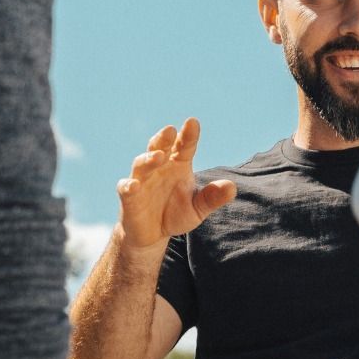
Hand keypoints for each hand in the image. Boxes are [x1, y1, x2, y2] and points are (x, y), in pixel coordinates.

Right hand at [116, 118, 235, 250]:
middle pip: (160, 147)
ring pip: (142, 164)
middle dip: (163, 138)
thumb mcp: (198, 208)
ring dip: (149, 158)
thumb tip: (232, 187)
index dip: (188, 135)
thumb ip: (212, 197)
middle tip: (170, 129)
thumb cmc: (176, 214)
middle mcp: (159, 168)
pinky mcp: (130, 197)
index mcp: (178, 164)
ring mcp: (142, 180)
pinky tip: (134, 185)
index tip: (193, 123)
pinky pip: (126, 188)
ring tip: (159, 156)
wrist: (153, 235)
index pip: (184, 146)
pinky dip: (129, 185)